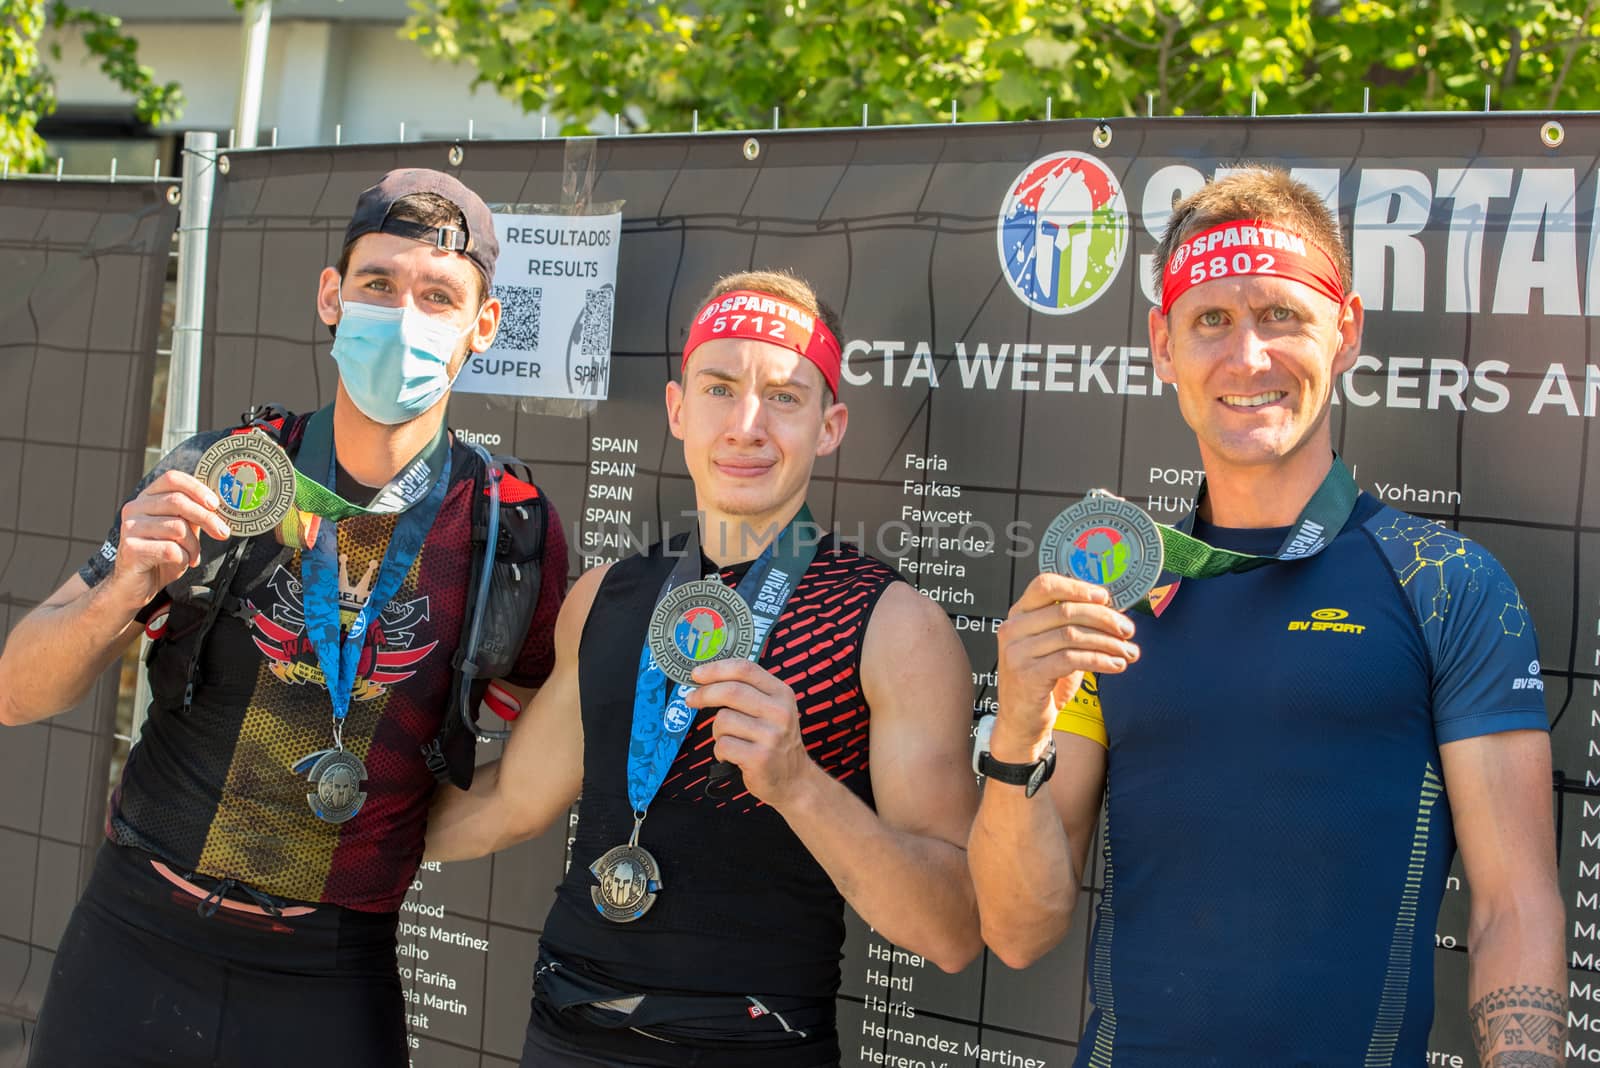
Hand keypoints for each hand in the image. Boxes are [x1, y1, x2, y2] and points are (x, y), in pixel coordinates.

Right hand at [109, 470, 231, 603]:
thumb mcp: (181, 531)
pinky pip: (171, 549)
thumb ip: (193, 515)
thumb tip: (218, 505)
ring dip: (194, 545)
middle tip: (223, 533)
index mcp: (147, 498)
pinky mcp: (131, 548)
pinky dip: (184, 558)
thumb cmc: (161, 556)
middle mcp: (134, 507)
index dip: (197, 488)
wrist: (136, 586)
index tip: (215, 504)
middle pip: (178, 501)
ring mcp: (129, 527)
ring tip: (192, 555)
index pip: (172, 479)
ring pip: (178, 527)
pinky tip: (181, 563)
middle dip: (207, 518)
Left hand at [687, 658, 816, 808]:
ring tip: (730, 740)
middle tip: (691, 699)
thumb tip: (705, 679)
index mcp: (781, 694)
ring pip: (723, 720)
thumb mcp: (772, 710)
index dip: (716, 669)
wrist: (795, 780)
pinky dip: (720, 751)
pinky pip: (723, 745)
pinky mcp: (759, 758)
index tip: (696, 674)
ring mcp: (771, 736)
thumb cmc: (774, 742)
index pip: (745, 669)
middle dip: (704, 694)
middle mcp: (779, 712)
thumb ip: (748, 692)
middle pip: (731, 691)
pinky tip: (732, 756)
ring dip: (717, 731)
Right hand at [993, 573, 1137, 759]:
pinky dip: (1100, 661)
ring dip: (1107, 642)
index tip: (1106, 597)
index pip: (1045, 585)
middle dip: (1104, 619)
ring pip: (1072, 635)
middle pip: (1065, 611)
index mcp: (1019, 614)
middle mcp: (1013, 629)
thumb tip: (1114, 611)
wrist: (1022, 721)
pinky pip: (1071, 659)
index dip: (1078, 587)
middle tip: (1127, 630)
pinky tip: (1116, 665)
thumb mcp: (1056, 648)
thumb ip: (1075, 626)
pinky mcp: (1028, 675)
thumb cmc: (1042, 682)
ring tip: (1127, 652)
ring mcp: (1017, 652)